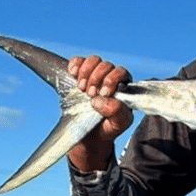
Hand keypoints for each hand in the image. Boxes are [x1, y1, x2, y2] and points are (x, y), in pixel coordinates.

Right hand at [66, 55, 133, 170]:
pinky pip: (78, 61)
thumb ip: (117, 113)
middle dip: (96, 78)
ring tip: (81, 88)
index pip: (121, 72)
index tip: (102, 93)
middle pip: (106, 65)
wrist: (89, 134)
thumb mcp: (117, 124)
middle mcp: (110, 78)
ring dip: (86, 72)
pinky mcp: (80, 75)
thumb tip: (101, 100)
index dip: (111, 80)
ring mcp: (94, 75)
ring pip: (94, 60)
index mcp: (123, 87)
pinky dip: (75, 64)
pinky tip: (72, 73)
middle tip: (90, 94)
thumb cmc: (107, 127)